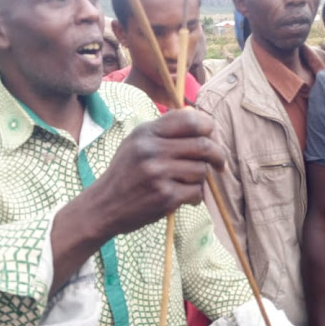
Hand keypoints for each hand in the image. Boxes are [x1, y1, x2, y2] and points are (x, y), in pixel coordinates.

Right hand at [96, 108, 224, 235]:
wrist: (104, 205)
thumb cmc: (126, 173)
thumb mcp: (137, 142)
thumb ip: (165, 130)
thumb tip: (201, 120)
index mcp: (147, 133)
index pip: (190, 120)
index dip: (208, 127)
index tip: (211, 137)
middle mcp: (152, 150)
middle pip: (203, 146)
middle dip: (217, 155)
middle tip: (220, 164)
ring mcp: (158, 173)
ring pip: (201, 170)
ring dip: (201, 179)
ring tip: (188, 183)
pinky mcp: (165, 196)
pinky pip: (196, 192)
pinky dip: (195, 197)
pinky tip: (185, 198)